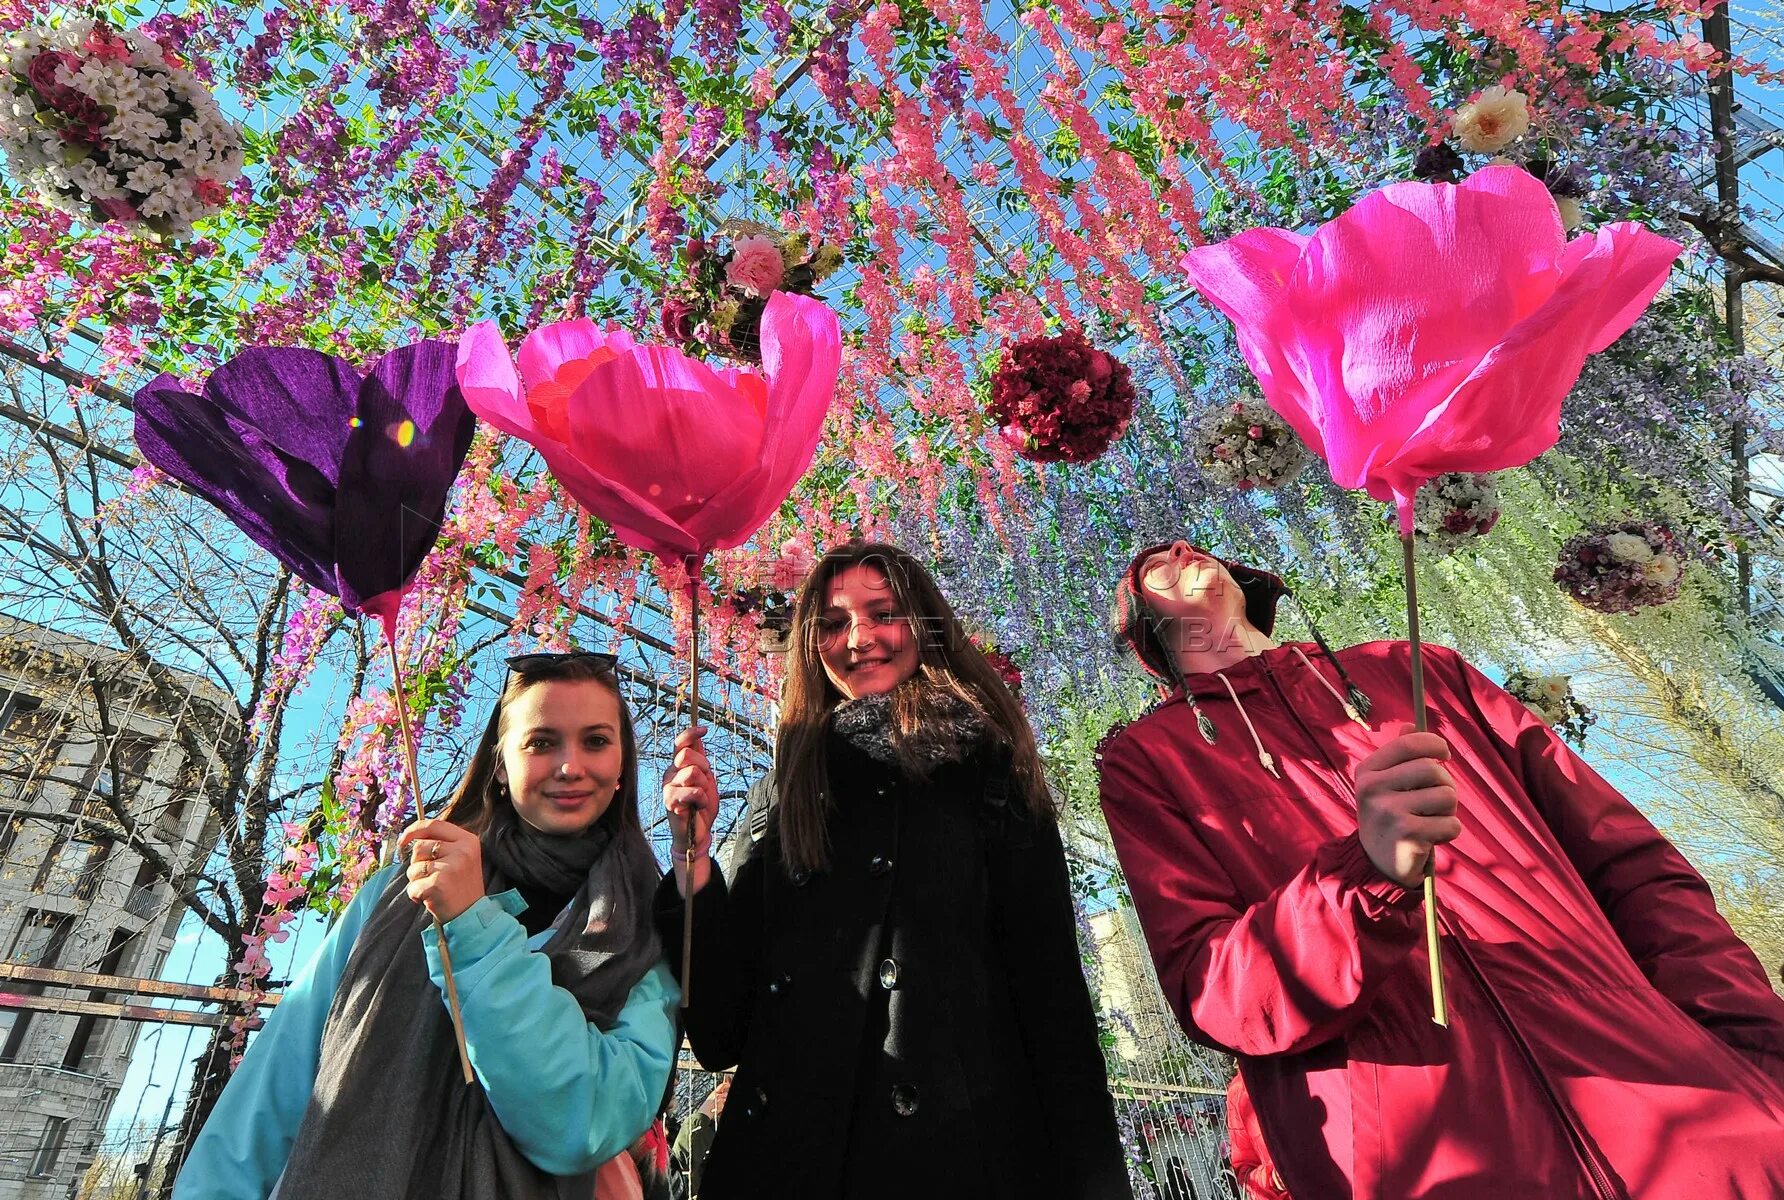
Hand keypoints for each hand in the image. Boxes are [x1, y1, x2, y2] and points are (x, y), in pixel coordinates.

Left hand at [397, 817, 484, 922]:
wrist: (472, 915)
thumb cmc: (460, 887)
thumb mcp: (461, 858)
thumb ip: (442, 843)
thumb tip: (412, 836)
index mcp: (468, 840)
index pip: (435, 824)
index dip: (414, 830)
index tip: (402, 840)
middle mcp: (462, 850)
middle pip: (420, 847)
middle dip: (417, 863)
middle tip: (431, 876)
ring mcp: (452, 867)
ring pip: (414, 866)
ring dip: (416, 880)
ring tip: (432, 888)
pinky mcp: (439, 884)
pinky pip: (413, 886)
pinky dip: (415, 895)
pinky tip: (429, 899)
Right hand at [663, 725, 716, 897]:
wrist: (697, 833)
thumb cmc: (701, 807)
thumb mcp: (706, 780)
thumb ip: (701, 762)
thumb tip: (699, 738)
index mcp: (678, 767)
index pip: (680, 744)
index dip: (690, 734)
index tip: (704, 729)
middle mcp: (670, 774)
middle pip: (686, 756)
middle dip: (703, 766)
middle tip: (705, 783)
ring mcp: (668, 788)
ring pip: (692, 773)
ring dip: (704, 786)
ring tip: (701, 798)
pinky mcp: (670, 802)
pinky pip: (692, 791)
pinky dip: (702, 798)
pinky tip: (699, 806)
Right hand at [1354, 723, 1461, 888]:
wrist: (1376, 863)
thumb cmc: (1389, 816)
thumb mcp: (1384, 784)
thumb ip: (1398, 755)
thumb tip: (1411, 725)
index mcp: (1367, 771)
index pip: (1408, 744)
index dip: (1434, 744)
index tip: (1444, 754)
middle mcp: (1373, 789)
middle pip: (1433, 769)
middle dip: (1444, 784)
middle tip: (1435, 800)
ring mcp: (1389, 812)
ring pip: (1447, 796)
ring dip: (1448, 810)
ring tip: (1431, 819)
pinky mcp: (1407, 835)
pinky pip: (1451, 824)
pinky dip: (1449, 832)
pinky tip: (1431, 837)